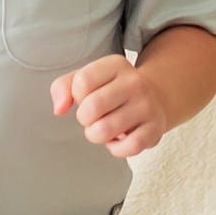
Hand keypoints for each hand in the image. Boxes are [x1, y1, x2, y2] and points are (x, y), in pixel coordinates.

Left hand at [50, 53, 168, 157]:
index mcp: (116, 65)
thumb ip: (63, 87)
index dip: (76, 96)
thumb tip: (59, 109)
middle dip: (84, 118)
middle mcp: (135, 83)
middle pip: (91, 108)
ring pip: (104, 130)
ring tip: (103, 128)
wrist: (155, 97)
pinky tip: (118, 139)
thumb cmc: (112, 90)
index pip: (82, 83)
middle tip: (93, 117)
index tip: (86, 97)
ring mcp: (147, 106)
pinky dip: (116, 149)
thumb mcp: (88, 78)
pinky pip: (126, 148)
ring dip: (96, 135)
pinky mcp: (155, 129)